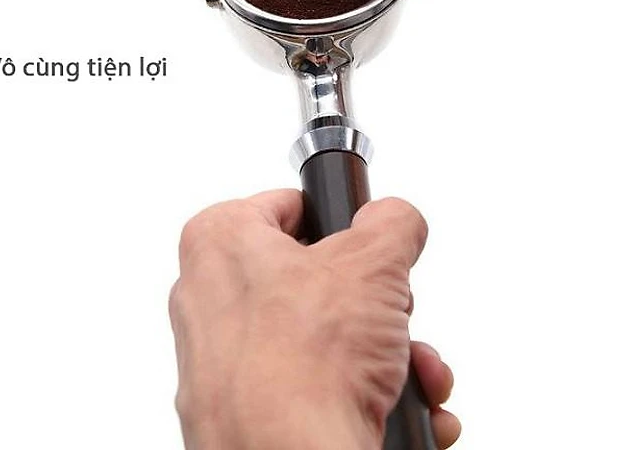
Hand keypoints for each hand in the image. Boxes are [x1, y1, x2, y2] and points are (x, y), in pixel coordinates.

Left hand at [169, 190, 460, 449]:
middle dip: (369, 302)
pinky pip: (310, 385)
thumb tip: (397, 219)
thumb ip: (392, 222)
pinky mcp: (240, 410)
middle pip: (313, 279)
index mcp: (221, 241)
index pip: (289, 206)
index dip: (337, 223)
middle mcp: (209, 298)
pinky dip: (357, 393)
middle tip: (392, 312)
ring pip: (319, 337)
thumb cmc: (302, 366)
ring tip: (407, 368)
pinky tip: (396, 406)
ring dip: (378, 353)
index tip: (364, 243)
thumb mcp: (373, 262)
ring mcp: (221, 360)